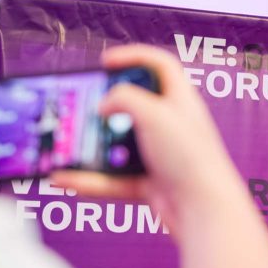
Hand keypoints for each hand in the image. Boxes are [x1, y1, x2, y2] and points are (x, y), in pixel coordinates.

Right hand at [51, 44, 242, 238]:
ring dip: (91, 146)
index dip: (134, 56)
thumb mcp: (154, 113)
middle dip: (107, 106)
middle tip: (83, 103)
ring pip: (119, 146)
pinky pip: (112, 180)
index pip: (161, 66)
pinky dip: (88, 180)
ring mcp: (160, 157)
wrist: (203, 211)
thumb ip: (123, 98)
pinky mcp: (149, 185)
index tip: (106, 61)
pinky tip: (64, 178)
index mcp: (181, 101)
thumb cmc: (191, 158)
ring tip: (66, 142)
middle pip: (135, 106)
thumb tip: (103, 107)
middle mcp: (172, 127)